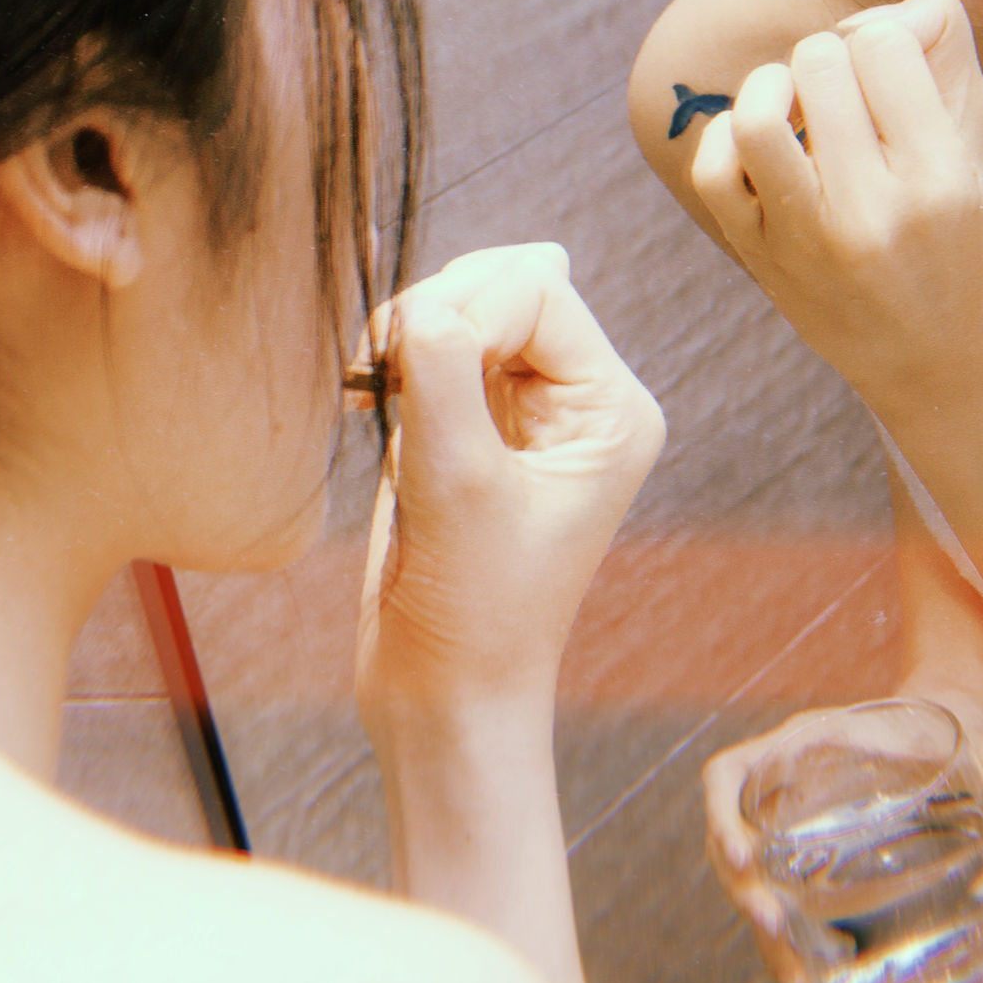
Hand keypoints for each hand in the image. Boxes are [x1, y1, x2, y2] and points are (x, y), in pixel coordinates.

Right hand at [353, 244, 664, 726]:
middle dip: (437, 312)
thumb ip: (442, 376)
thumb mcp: (459, 485)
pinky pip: (434, 353)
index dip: (465, 307)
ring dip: (410, 335)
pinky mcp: (471, 429)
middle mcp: (581, 400)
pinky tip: (370, 403)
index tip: (404, 366)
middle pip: (506, 284)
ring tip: (373, 394)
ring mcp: (525, 412)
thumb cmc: (474, 613)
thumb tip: (425, 302)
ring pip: (466, 309)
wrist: (445, 697)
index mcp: (612, 408)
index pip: (539, 291)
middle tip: (381, 374)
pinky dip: (394, 362)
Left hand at [686, 0, 982, 416]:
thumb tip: (907, 0)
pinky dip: (729, 137)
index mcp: (940, 176)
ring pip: (759, 111)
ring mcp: (807, 240)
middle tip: (848, 92)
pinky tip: (765, 145)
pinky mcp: (761, 258)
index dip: (884, 31)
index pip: (885, 43)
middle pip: (821, 60)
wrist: (931, 351)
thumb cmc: (954, 231)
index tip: (890, 63)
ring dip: (774, 84)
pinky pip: (714, 169)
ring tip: (797, 102)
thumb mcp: (974, 144)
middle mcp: (872, 209)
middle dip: (832, 56)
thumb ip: (947, 53)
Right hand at [698, 696, 982, 982]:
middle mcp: (789, 785)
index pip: (730, 773)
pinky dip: (797, 945)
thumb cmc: (958, 724)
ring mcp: (798, 825)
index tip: (743, 860)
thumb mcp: (981, 736)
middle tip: (778, 933)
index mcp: (807, 743)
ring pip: (758, 884)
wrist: (953, 727)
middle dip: (746, 895)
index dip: (721, 817)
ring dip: (768, 937)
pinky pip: (789, 901)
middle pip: (736, 843)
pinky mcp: (817, 859)